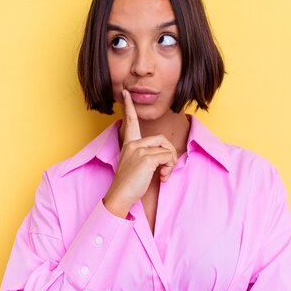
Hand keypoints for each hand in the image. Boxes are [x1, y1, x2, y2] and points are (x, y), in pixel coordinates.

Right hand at [103, 90, 177, 216]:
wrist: (120, 196)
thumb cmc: (129, 185)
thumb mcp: (137, 165)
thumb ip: (148, 155)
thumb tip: (167, 156)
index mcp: (128, 144)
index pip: (129, 122)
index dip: (128, 107)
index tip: (125, 93)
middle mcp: (132, 144)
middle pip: (161, 139)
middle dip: (170, 154)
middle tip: (168, 169)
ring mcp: (138, 150)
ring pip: (166, 149)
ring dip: (171, 163)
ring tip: (164, 174)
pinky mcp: (146, 158)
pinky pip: (167, 157)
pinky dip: (169, 168)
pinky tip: (162, 177)